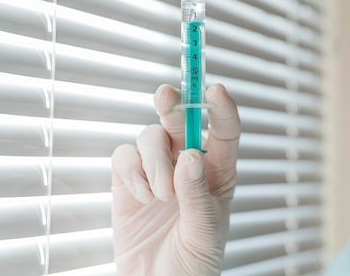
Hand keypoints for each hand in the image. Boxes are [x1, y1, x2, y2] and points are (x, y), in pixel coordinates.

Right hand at [111, 84, 239, 275]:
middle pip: (181, 120)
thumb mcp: (205, 229)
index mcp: (218, 172)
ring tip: (161, 195)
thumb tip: (189, 155)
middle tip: (166, 96)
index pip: (224, 131)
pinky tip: (142, 197)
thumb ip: (197, 193)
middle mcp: (187, 164)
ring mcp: (156, 171)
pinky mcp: (128, 182)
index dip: (221, 108)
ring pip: (151, 136)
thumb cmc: (193, 261)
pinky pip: (125, 157)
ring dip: (154, 160)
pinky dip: (131, 172)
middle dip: (174, 103)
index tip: (215, 90)